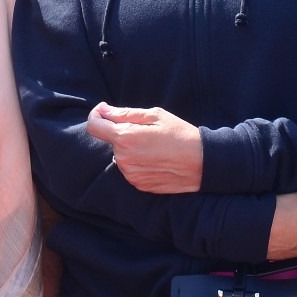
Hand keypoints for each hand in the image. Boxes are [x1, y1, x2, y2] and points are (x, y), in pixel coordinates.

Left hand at [87, 102, 203, 192]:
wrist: (202, 163)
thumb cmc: (180, 134)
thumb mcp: (154, 115)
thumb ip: (124, 113)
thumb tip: (102, 111)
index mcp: (125, 138)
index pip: (94, 126)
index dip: (96, 115)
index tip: (104, 111)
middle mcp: (123, 159)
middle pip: (111, 141)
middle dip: (121, 132)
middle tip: (146, 130)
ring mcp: (130, 175)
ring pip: (120, 156)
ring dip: (130, 149)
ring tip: (154, 146)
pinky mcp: (139, 185)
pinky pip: (130, 170)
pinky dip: (138, 163)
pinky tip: (156, 159)